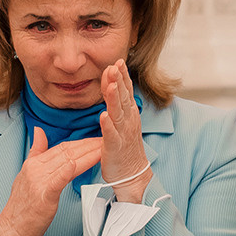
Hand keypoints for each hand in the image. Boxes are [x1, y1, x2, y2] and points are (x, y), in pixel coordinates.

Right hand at [0, 128, 102, 235]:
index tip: (97, 139)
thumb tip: (39, 131)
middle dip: (89, 145)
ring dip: (87, 154)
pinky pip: (58, 179)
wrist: (11, 229)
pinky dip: (68, 170)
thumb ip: (36, 152)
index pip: (62, 147)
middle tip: (107, 140)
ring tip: (103, 149)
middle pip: (67, 151)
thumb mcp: (26, 173)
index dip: (81, 142)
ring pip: (67, 162)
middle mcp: (36, 169)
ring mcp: (39, 181)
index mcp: (34, 163)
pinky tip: (79, 163)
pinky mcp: (44, 196)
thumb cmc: (22, 206)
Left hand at [96, 60, 149, 203]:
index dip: (122, 76)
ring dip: (114, 99)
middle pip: (123, 97)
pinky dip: (108, 126)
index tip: (117, 61)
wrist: (132, 174)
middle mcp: (128, 121)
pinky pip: (111, 135)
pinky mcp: (115, 147)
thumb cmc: (125, 147)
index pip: (126, 91)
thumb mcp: (122, 121)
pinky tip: (103, 116)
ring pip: (118, 113)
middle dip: (119, 81)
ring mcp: (123, 134)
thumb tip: (111, 83)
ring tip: (111, 85)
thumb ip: (115, 102)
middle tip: (115, 66)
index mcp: (129, 114)